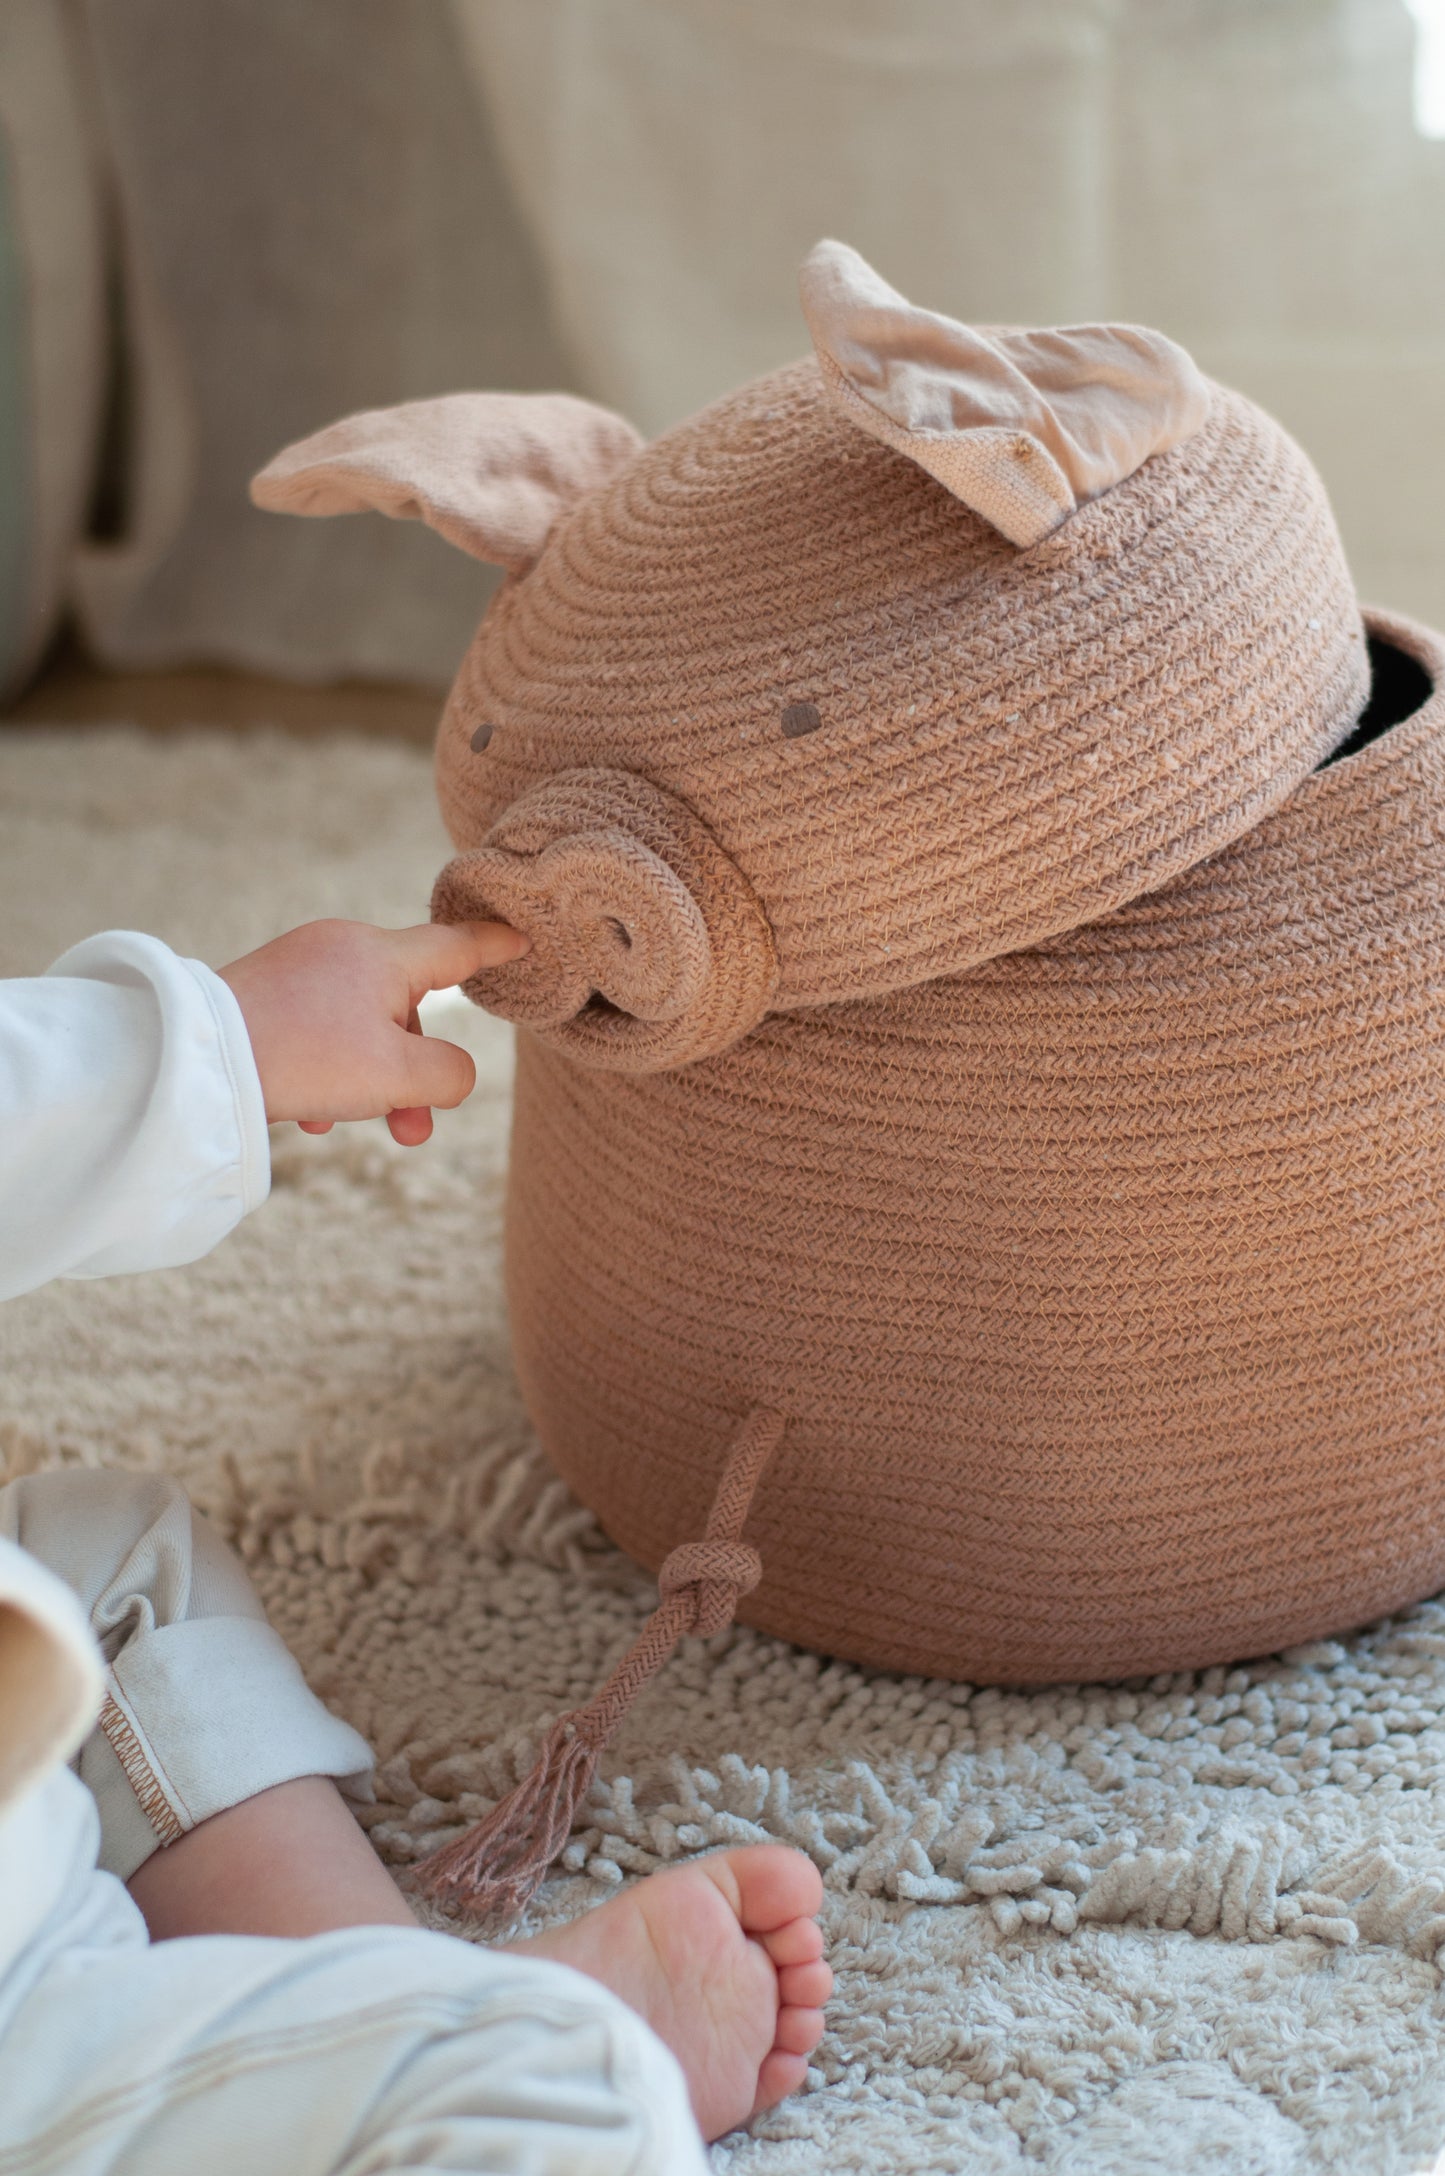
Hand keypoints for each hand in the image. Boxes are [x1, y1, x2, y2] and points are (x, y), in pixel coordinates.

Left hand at [218, 917, 527, 1145]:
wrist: (194, 1059)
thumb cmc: (304, 1059)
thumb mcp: (397, 1076)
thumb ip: (449, 1075)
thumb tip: (454, 1075)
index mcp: (381, 954)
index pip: (457, 946)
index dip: (496, 947)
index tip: (522, 937)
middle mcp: (341, 947)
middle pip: (406, 1005)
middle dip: (414, 1073)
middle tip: (411, 1131)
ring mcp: (299, 966)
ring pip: (360, 1024)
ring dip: (370, 1081)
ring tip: (347, 1125)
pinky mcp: (265, 991)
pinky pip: (317, 1030)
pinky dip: (327, 1071)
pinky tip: (306, 1115)